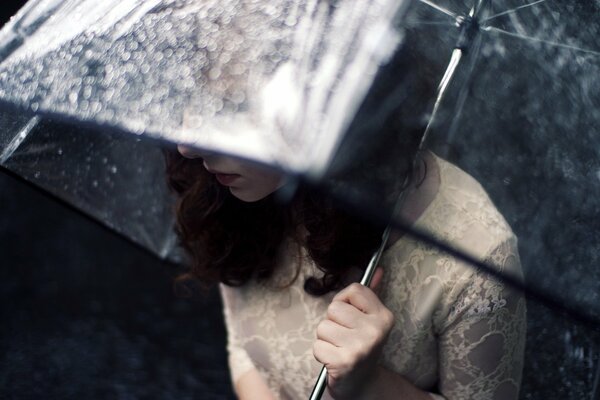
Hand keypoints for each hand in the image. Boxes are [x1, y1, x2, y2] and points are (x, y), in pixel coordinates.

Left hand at [313, 268, 393, 398]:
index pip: (354, 290)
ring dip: (325, 339)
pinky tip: (334, 359)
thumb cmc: (361, 347)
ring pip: (323, 326)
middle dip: (333, 322)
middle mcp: (375, 330)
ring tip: (338, 348)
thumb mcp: (370, 320)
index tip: (350, 316)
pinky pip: (317, 346)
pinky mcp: (344, 362)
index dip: (344, 301)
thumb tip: (377, 270)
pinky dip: (321, 354)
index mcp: (384, 316)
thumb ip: (371, 294)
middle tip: (344, 336)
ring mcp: (360, 346)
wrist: (362, 384)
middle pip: (334, 308)